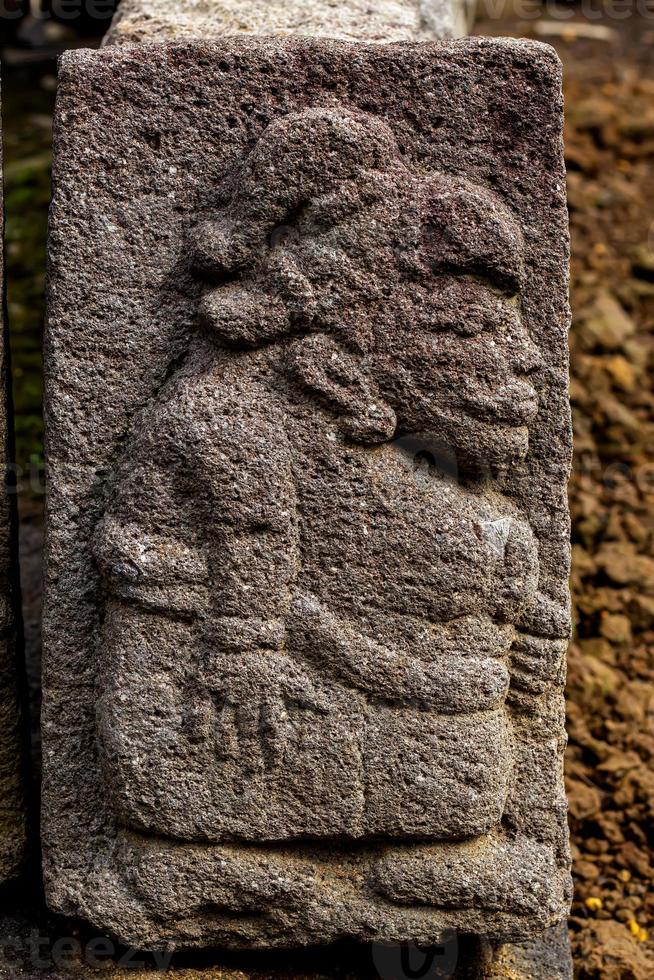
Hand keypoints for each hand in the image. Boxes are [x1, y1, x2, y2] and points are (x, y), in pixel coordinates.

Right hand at [198, 648, 329, 773]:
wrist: (242, 624)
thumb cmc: (268, 653)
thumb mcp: (289, 671)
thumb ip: (305, 693)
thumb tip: (327, 710)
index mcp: (268, 691)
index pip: (273, 726)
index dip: (275, 747)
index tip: (276, 766)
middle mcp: (248, 693)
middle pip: (249, 730)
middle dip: (251, 753)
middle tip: (252, 774)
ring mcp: (226, 687)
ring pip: (226, 720)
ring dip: (226, 741)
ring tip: (228, 758)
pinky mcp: (207, 680)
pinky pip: (201, 704)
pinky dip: (199, 720)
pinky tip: (198, 737)